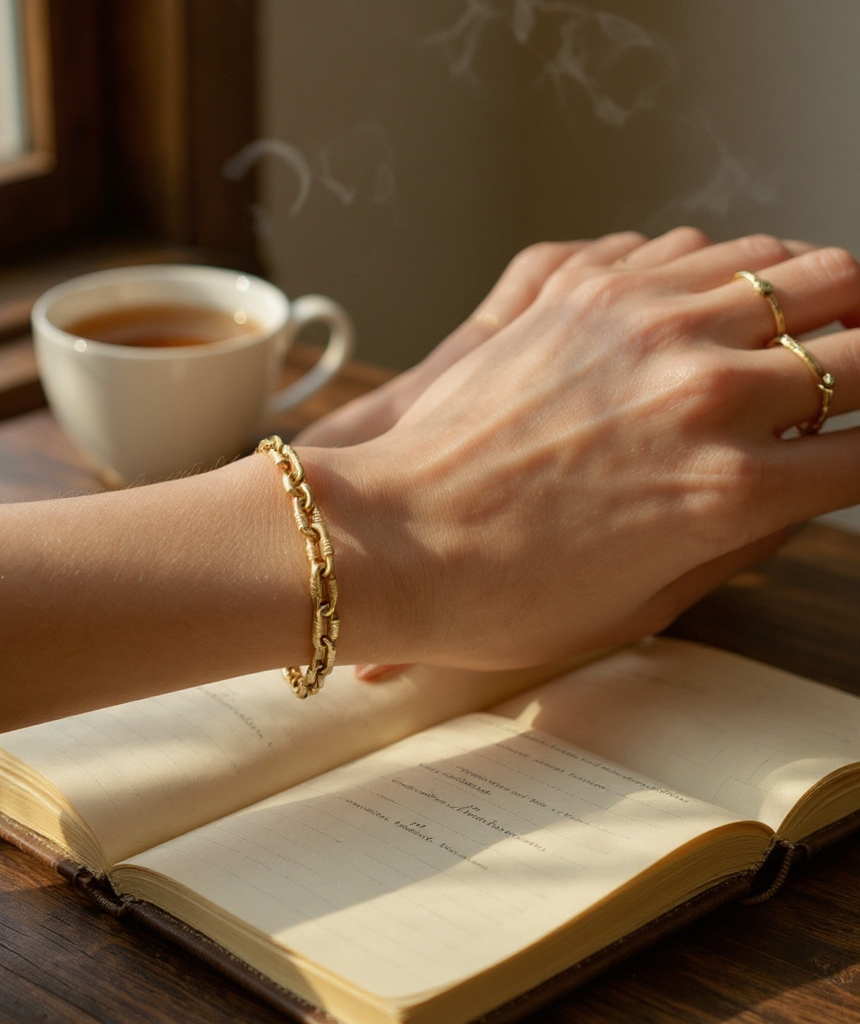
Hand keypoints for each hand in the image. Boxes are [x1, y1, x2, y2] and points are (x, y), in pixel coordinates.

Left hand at [314, 228, 859, 670]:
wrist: (388, 537)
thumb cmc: (498, 594)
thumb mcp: (644, 605)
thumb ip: (738, 541)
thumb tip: (794, 487)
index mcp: (729, 493)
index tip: (858, 447)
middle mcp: (704, 395)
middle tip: (857, 373)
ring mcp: (646, 327)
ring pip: (800, 271)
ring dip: (828, 297)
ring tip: (824, 321)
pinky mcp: (588, 290)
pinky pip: (704, 248)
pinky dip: (741, 267)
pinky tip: (736, 293)